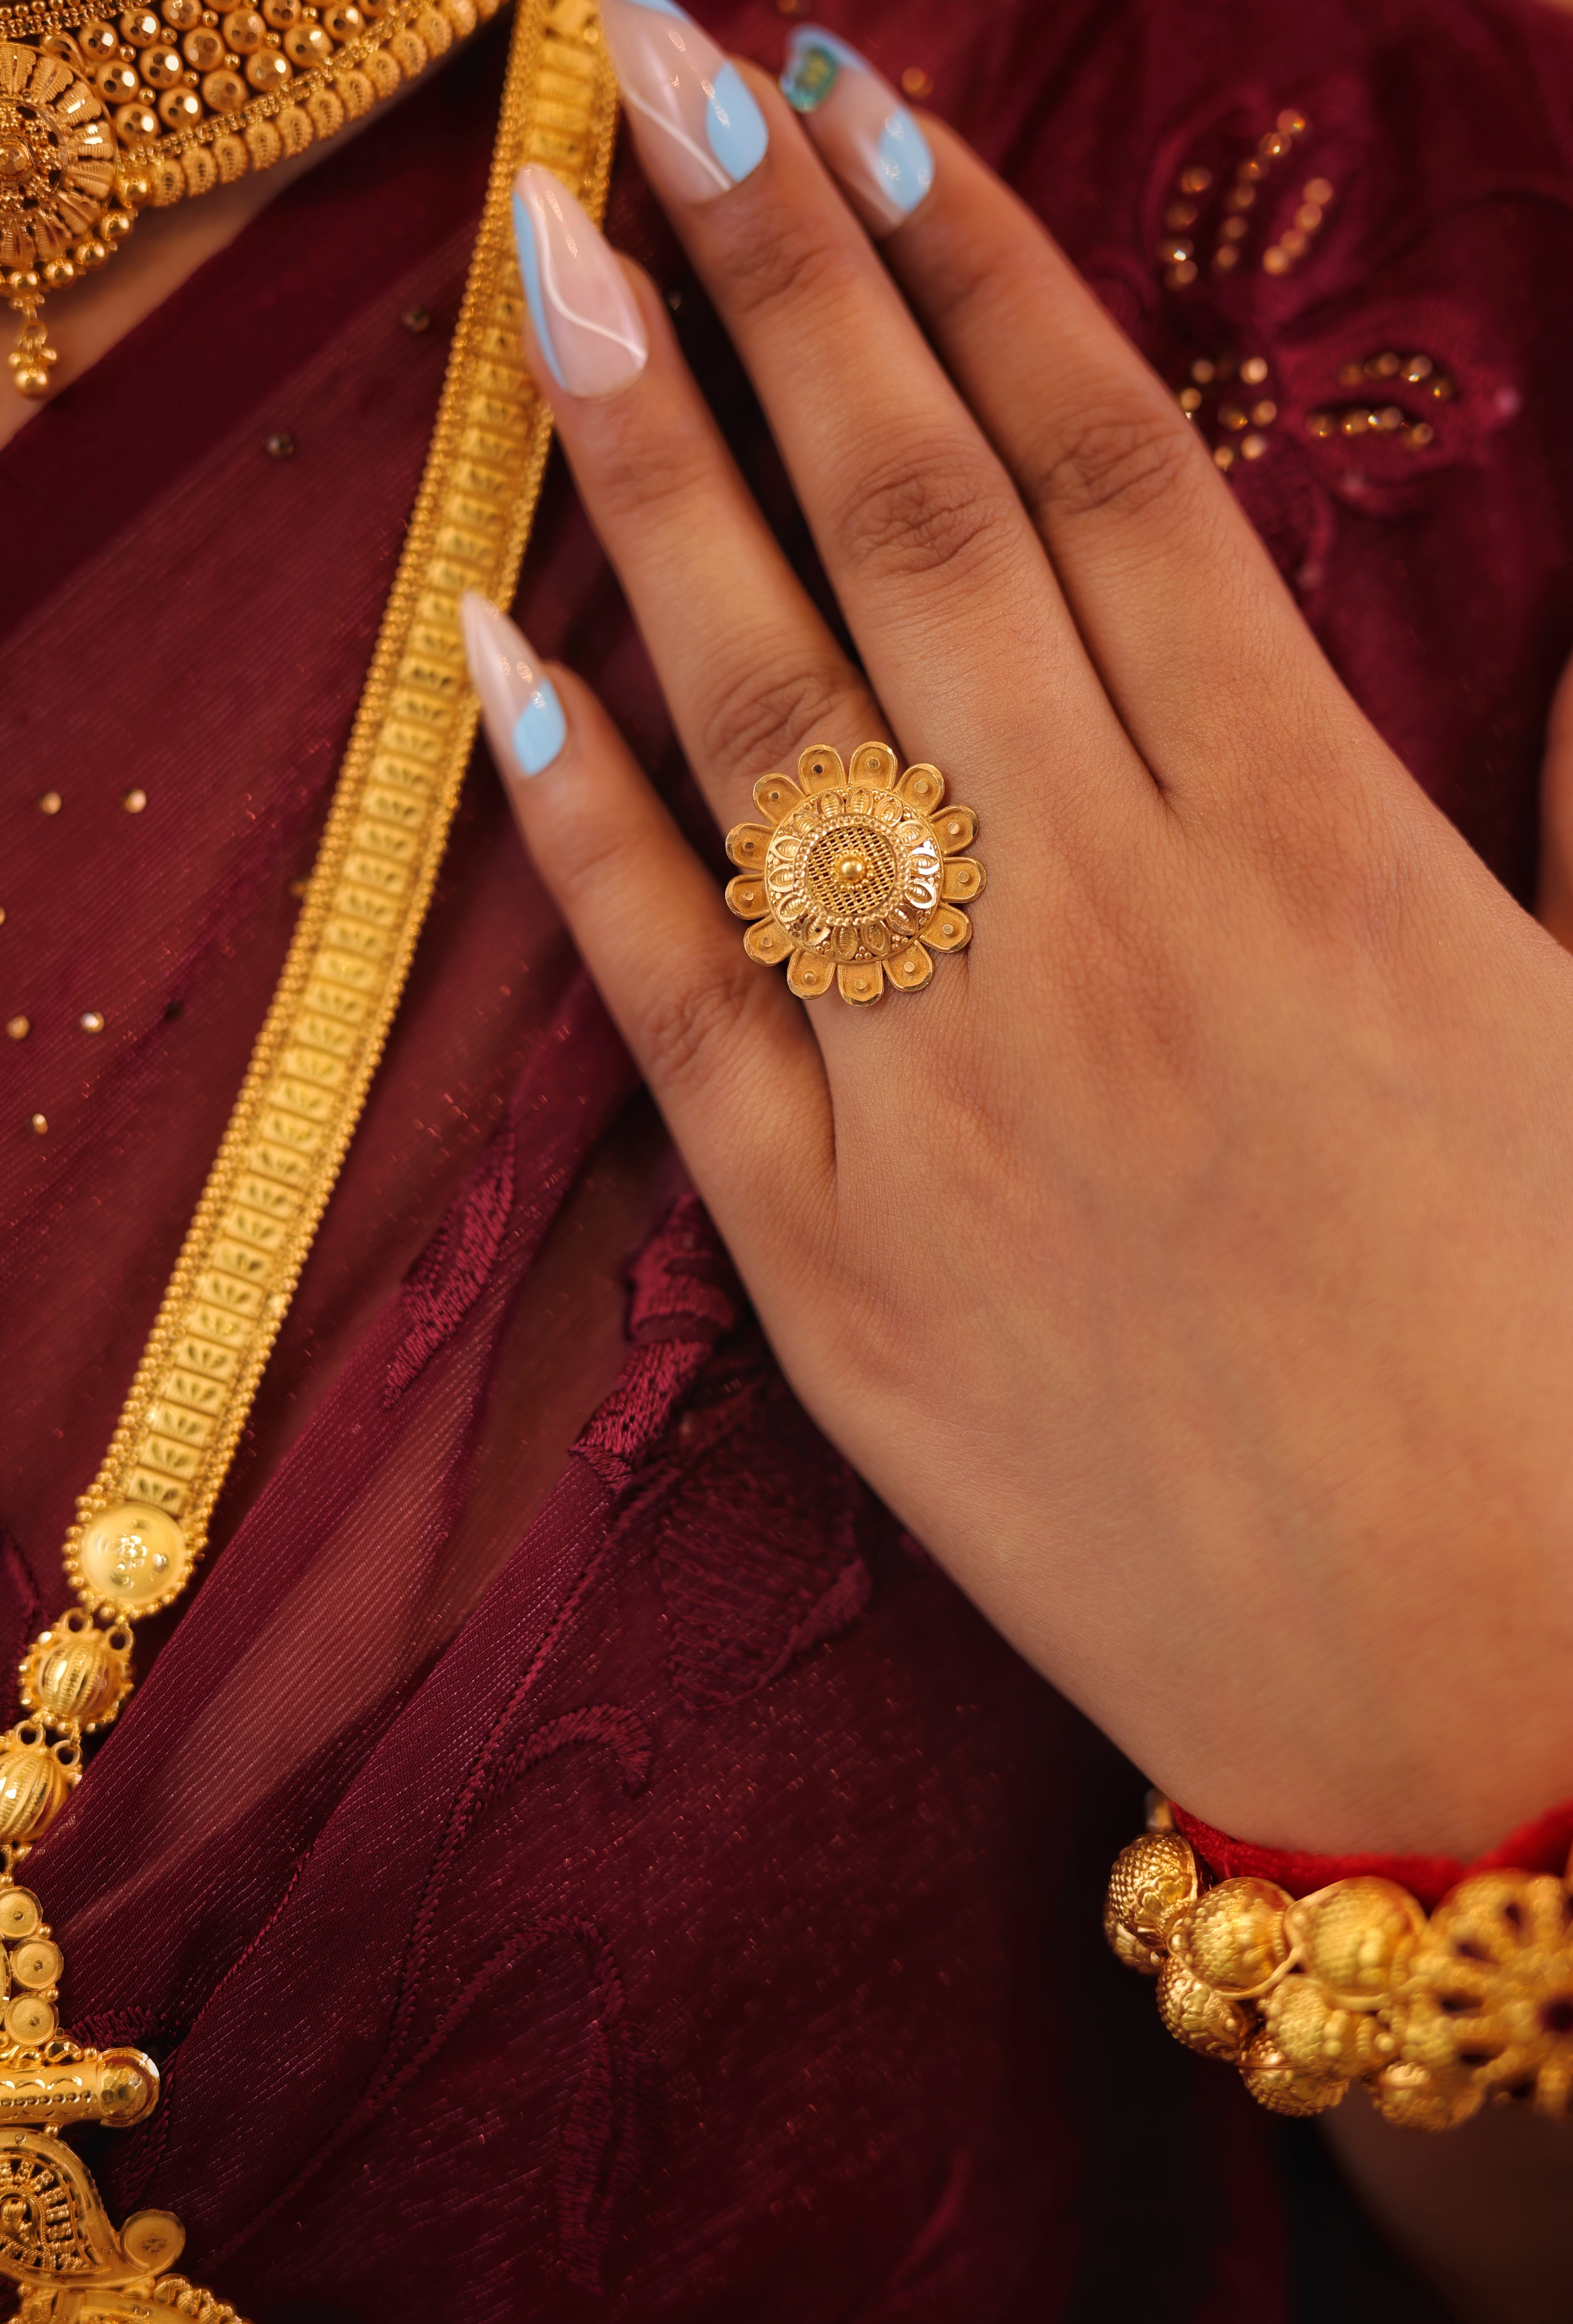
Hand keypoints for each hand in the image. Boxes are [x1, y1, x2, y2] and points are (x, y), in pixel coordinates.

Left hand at [466, 17, 1572, 1857]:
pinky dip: (578, 818)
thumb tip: (1396, 644)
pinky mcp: (832, 1268)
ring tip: (557, 267)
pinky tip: (493, 654)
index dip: (976, 269)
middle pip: (918, 528)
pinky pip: (674, 997)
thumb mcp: (1553, 1028)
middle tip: (656, 69)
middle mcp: (1113, 939)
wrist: (1475, 1692)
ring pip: (768, 717)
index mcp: (1316, 860)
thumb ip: (1477, 807)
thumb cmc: (1554, 1360)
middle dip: (781, 277)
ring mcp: (947, 1101)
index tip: (863, 106)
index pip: (1107, 477)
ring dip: (648, 472)